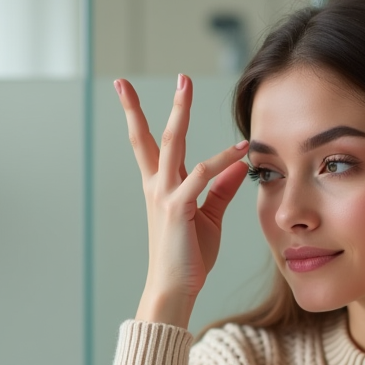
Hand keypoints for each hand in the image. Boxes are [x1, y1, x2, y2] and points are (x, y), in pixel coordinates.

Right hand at [117, 75, 249, 326]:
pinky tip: (239, 148)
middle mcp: (157, 186)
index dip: (138, 114)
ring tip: (185, 86)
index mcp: (161, 187)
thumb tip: (239, 162)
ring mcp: (164, 195)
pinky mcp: (178, 207)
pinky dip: (221, 160)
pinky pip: (200, 175)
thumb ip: (223, 187)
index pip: (149, 144)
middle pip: (153, 134)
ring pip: (172, 143)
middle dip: (157, 104)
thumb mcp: (210, 217)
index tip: (125, 88)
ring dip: (180, 113)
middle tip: (172, 75)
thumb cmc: (189, 257)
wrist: (174, 288)